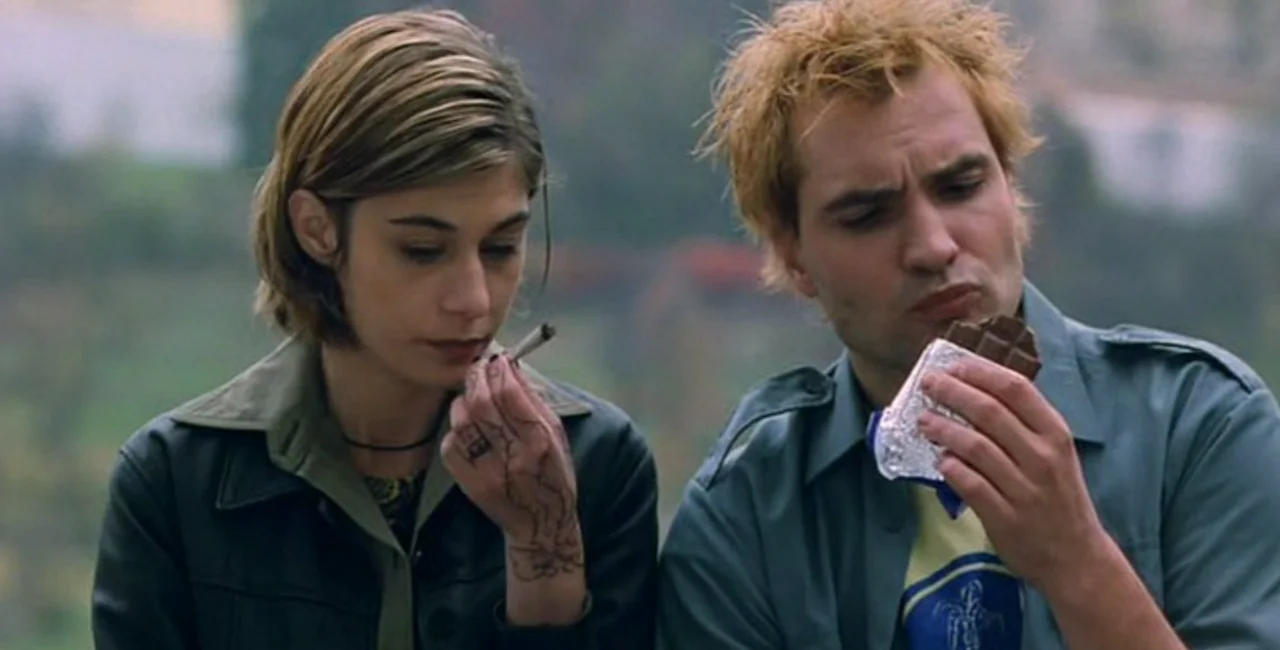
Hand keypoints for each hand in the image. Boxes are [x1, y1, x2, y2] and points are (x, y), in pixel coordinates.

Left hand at [441, 354, 583, 580]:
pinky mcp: (467, 482)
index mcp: (539, 440)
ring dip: (464, 400)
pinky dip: (456, 428)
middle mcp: (512, 455)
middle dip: (477, 377)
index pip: (510, 394)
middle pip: (481, 403)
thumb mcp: (557, 435)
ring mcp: (485, 471)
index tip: (498, 360)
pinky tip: (467, 426)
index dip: (500, 370)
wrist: (540, 523)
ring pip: (461, 421)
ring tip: (473, 396)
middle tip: (479, 368)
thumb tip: (510, 368)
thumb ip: (534, 401)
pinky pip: (450, 443)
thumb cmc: (554, 474)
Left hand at [917, 356, 1111, 592]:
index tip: (953, 365)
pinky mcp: (1005, 517)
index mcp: (1056, 434)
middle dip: (953, 392)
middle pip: (990, 412)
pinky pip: (969, 484)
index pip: (1016, 389)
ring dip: (943, 428)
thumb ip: (1024, 426)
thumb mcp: (1056, 454)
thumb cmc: (1060, 498)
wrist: (1077, 557)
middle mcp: (1042, 457)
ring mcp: (1024, 488)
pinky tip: (940, 460)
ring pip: (975, 446)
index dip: (980, 372)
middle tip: (928, 384)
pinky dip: (950, 468)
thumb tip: (975, 392)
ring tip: (923, 420)